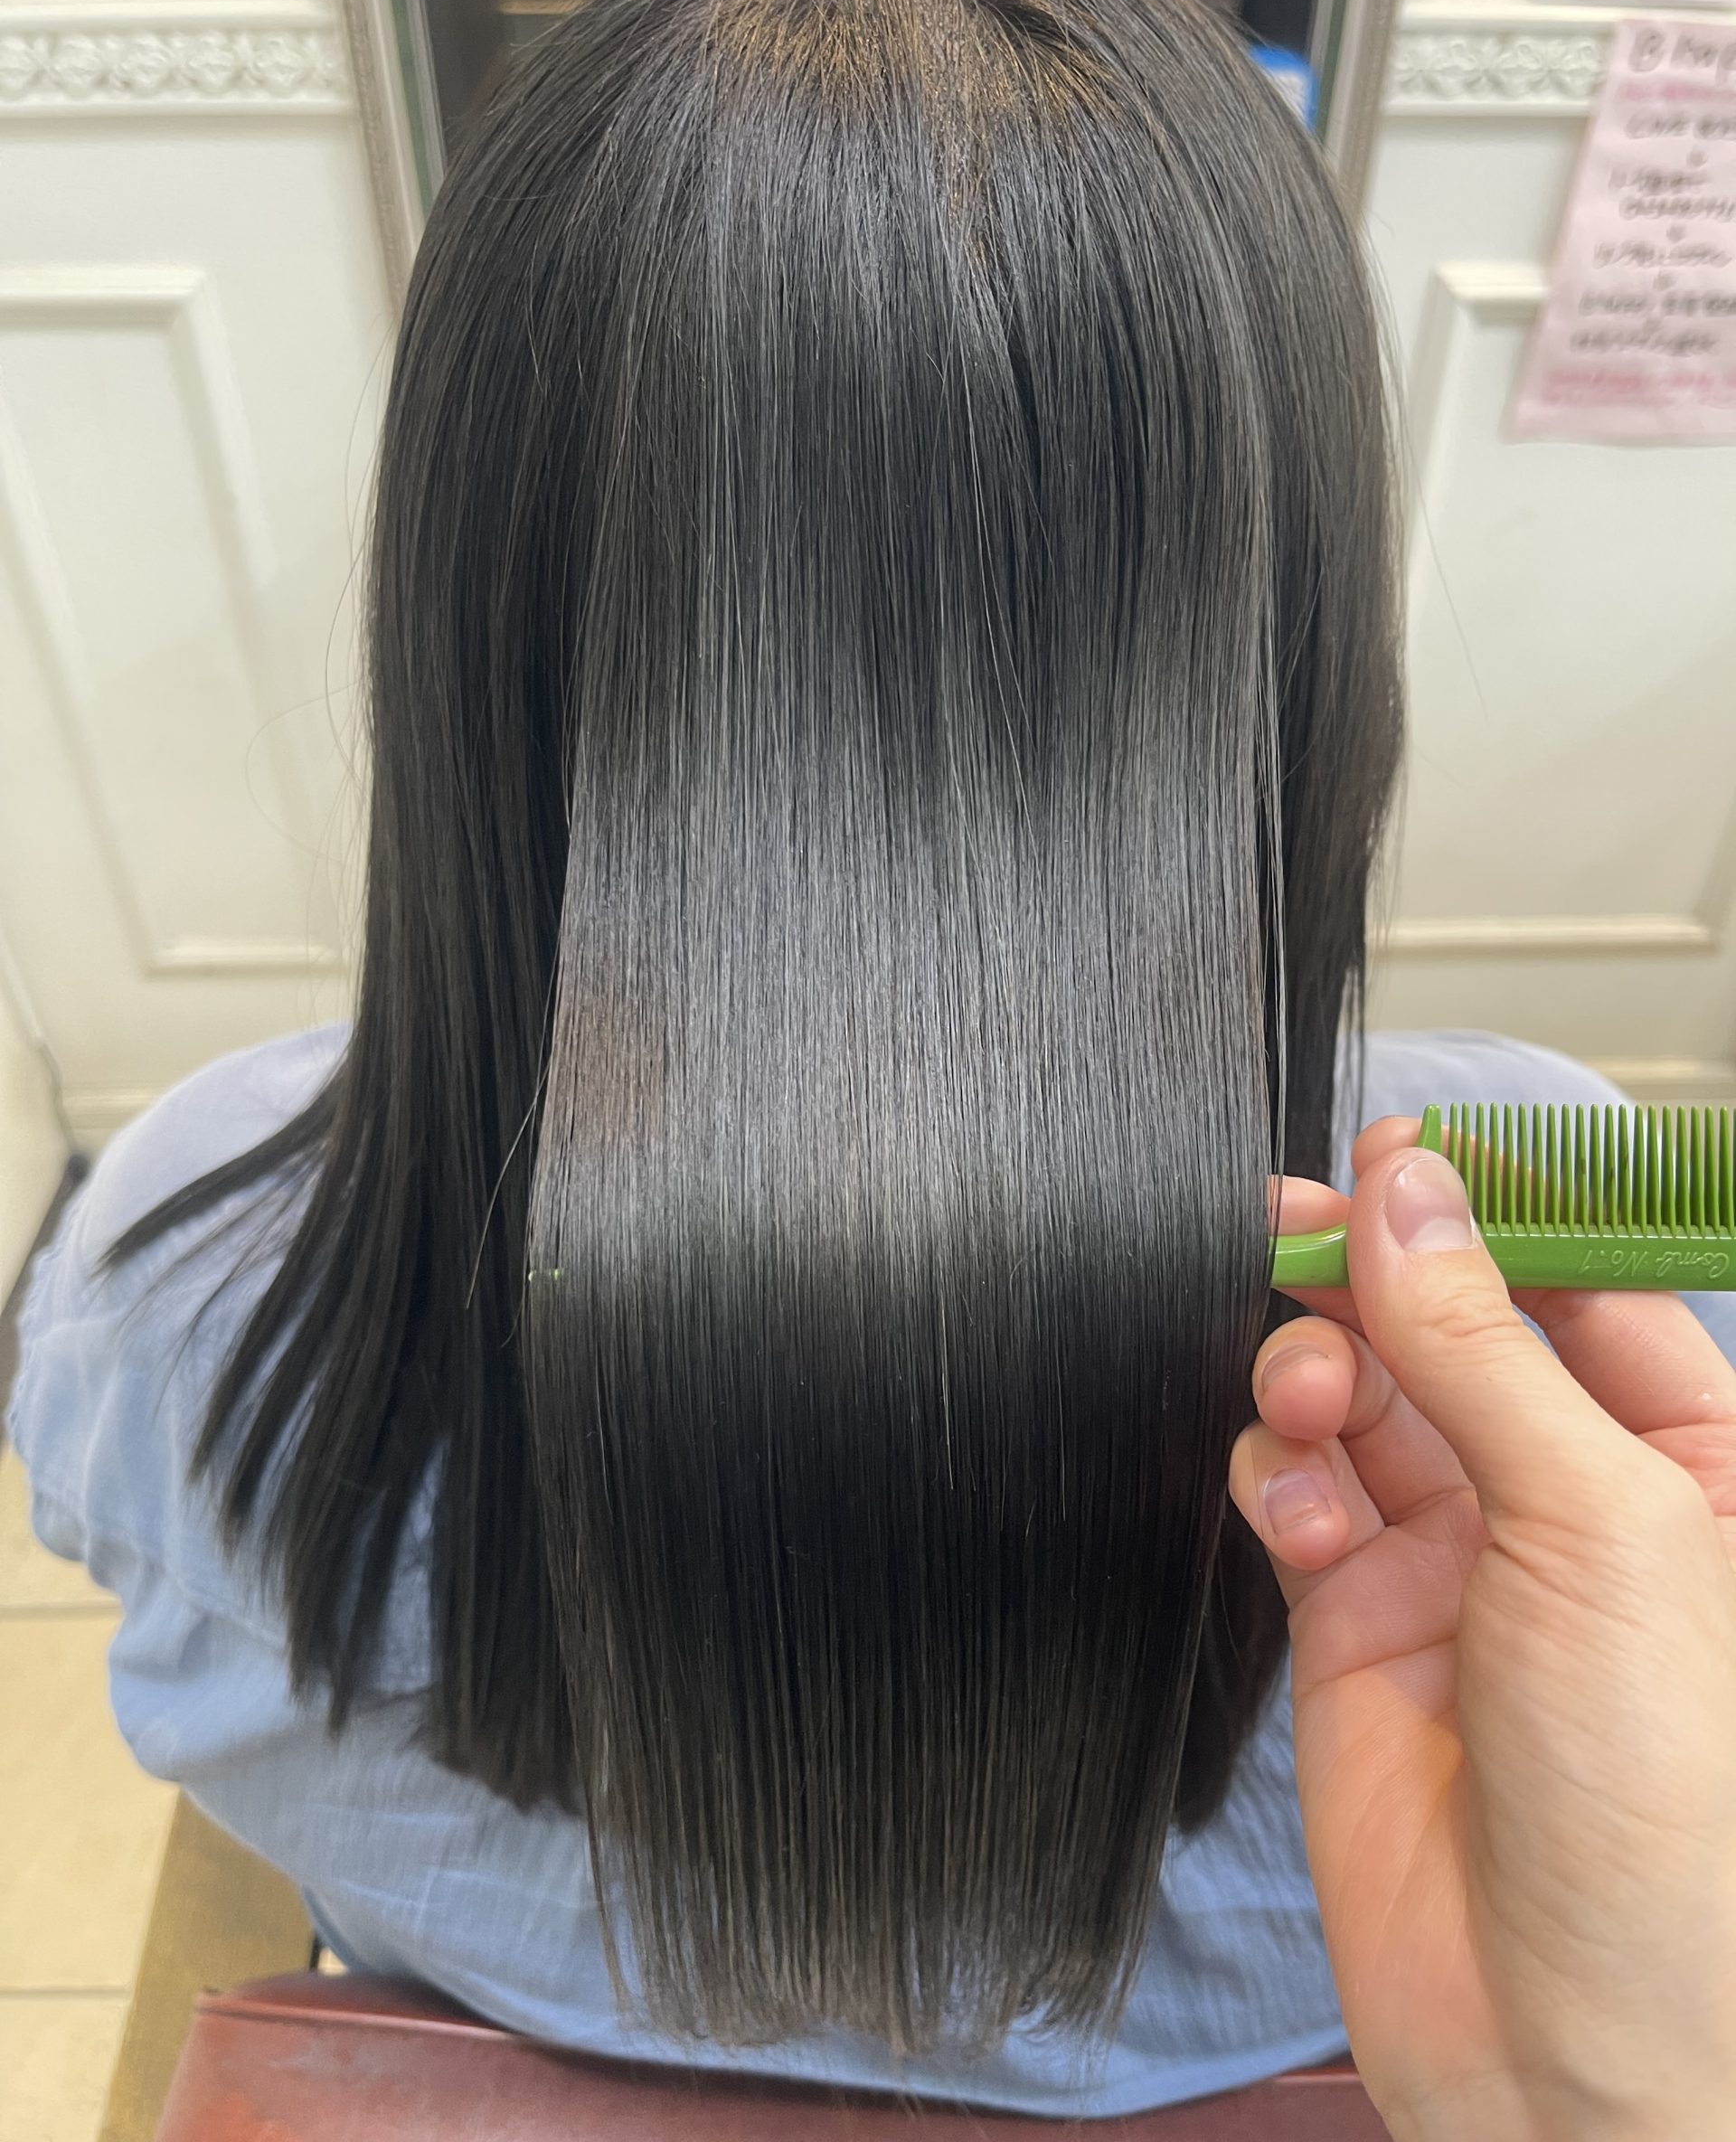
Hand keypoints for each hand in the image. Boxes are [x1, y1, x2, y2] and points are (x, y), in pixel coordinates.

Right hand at [1229, 1128, 1735, 2141]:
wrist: (1574, 2059)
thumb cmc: (1671, 1821)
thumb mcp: (1598, 1526)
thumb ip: (1482, 1342)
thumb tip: (1407, 1188)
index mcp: (1690, 1465)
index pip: (1580, 1282)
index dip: (1487, 1207)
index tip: (1400, 1148)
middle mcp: (1572, 1505)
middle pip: (1449, 1326)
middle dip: (1373, 1280)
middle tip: (1298, 1239)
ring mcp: (1460, 1567)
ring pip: (1360, 1399)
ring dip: (1316, 1373)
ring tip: (1307, 1394)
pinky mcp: (1359, 1629)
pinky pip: (1299, 1497)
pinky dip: (1282, 1482)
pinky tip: (1298, 1516)